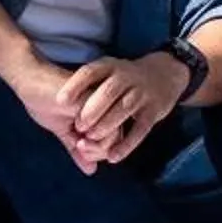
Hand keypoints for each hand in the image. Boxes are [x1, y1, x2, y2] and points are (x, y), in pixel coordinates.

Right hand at [10, 56, 105, 172]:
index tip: (82, 152)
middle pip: (116, 138)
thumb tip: (91, 171)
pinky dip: (90, 131)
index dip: (100, 153)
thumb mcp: (63, 131)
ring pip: (111, 130)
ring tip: (78, 141)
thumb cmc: (44, 101)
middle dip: (98, 151)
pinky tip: (76, 127)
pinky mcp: (91, 93)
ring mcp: (99, 98)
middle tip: (80, 147)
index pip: (113, 141)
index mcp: (99, 112)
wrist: (29, 80)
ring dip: (95, 144)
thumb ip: (77, 149)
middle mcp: (103, 104)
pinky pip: (100, 118)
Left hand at [59, 52, 186, 166]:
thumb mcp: (108, 74)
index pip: (91, 71)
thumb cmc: (124, 79)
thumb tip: (56, 107)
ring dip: (107, 125)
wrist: (165, 73)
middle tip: (78, 126)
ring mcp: (142, 93)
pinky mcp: (154, 111)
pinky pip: (140, 129)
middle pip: (109, 91)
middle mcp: (126, 76)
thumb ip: (87, 91)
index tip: (60, 100)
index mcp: (110, 66)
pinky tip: (112, 156)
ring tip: (91, 140)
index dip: (75, 85)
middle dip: (92, 109)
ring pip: (124, 109)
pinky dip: (127, 143)